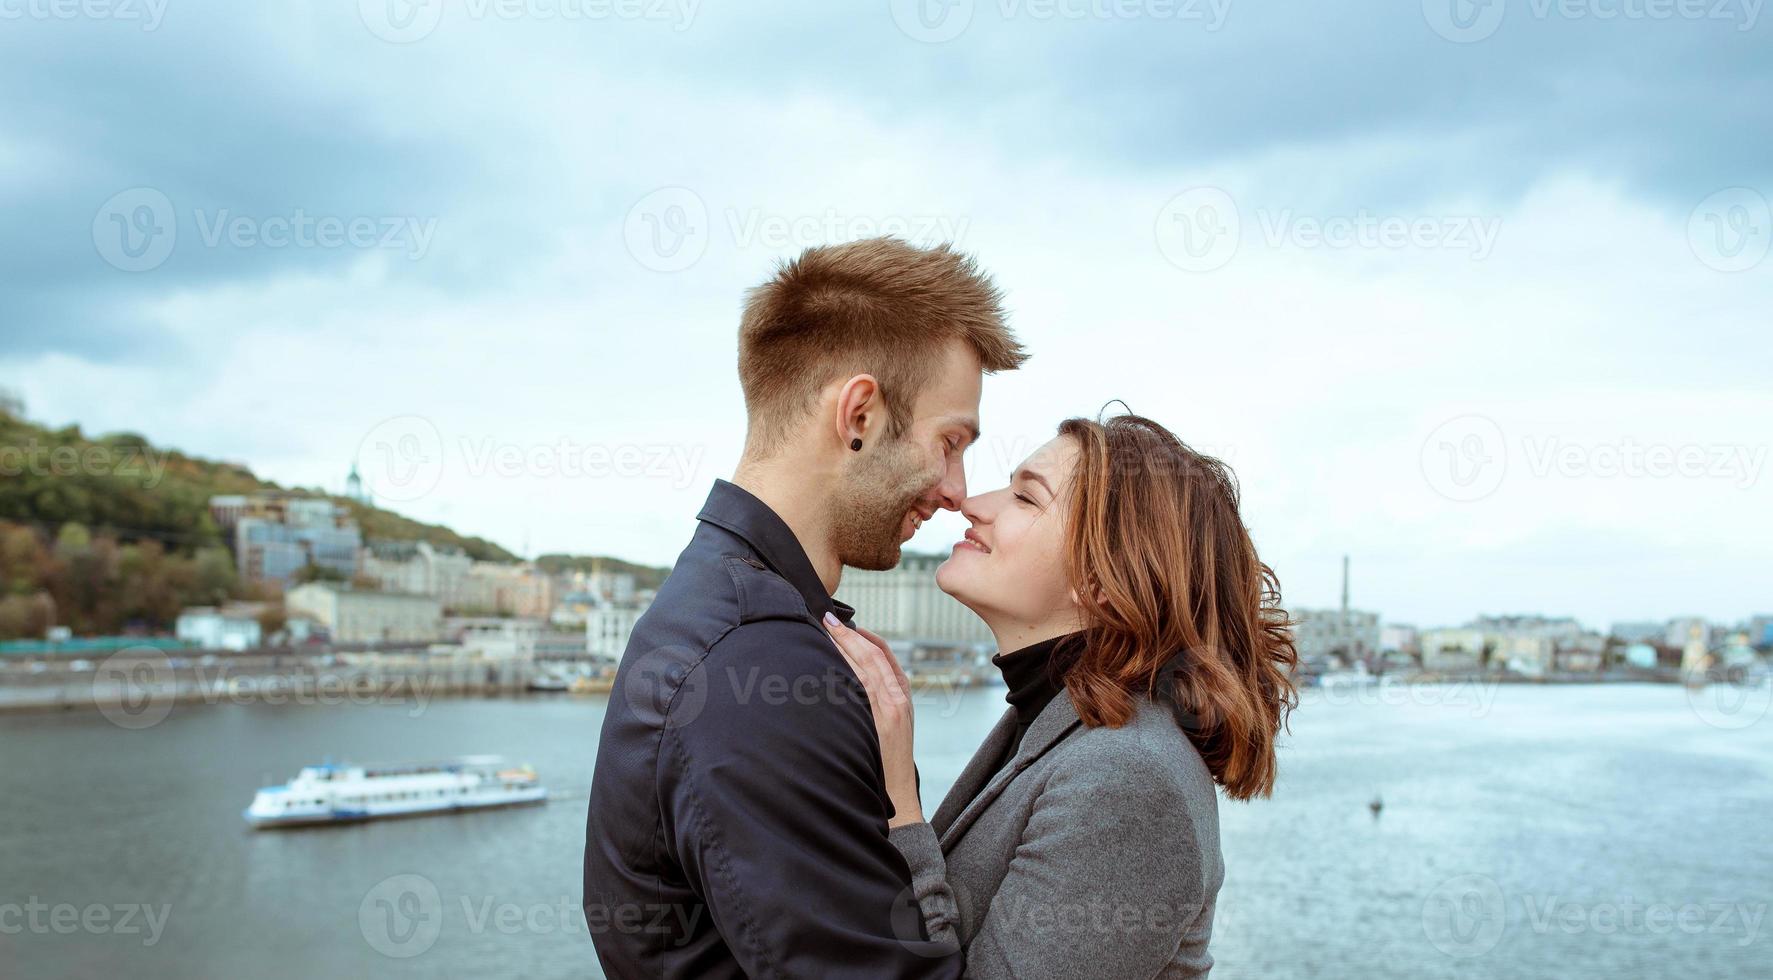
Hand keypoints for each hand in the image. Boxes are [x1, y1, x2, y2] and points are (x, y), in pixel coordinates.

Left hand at [823, 612, 923, 827]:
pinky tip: (828, 660)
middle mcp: (898, 700)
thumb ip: (879, 704)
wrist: (896, 797)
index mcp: (902, 699)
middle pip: (874, 656)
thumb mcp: (891, 729)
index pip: (886, 657)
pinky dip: (846, 670)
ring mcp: (889, 710)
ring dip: (844, 646)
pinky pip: (861, 688)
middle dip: (850, 635)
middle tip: (828, 619)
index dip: (867, 638)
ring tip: (825, 631)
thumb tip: (850, 684)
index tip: (850, 625)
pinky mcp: (878, 722)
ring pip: (866, 667)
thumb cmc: (886, 764)